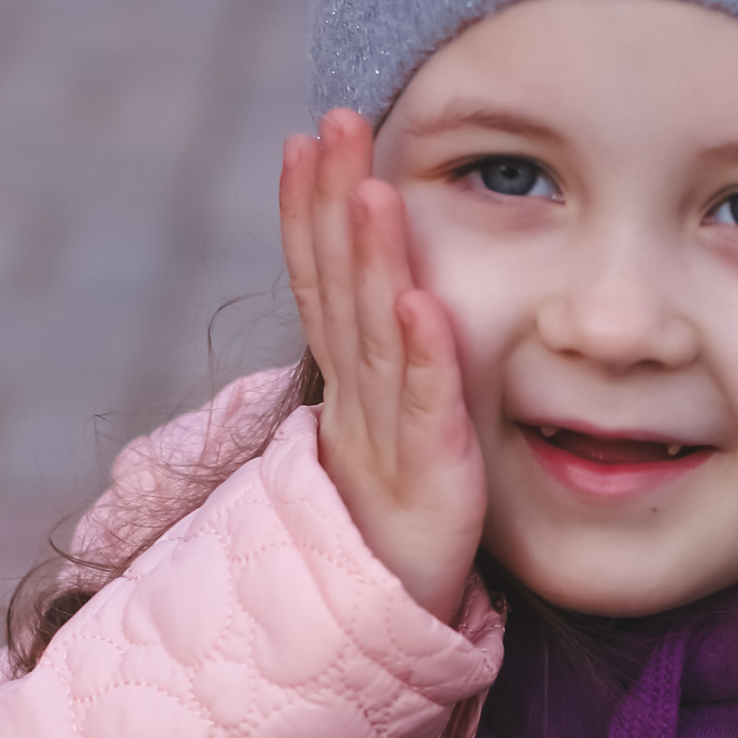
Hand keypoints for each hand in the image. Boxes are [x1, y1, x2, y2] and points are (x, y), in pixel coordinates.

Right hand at [281, 110, 486, 623]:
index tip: (305, 137)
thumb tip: (380, 291)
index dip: (307, 209)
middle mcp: (358, 396)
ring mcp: (389, 433)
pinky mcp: (433, 474)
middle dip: (331, 204)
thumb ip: (375, 358)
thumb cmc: (390, 520)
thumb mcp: (378, 426)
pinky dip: (423, 355)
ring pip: (374, 332)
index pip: (320, 278)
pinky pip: (426, 406)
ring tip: (370, 189)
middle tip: (332, 125)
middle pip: (339, 286)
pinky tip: (418, 303)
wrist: (392, 613)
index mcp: (346, 379)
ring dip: (370, 259)